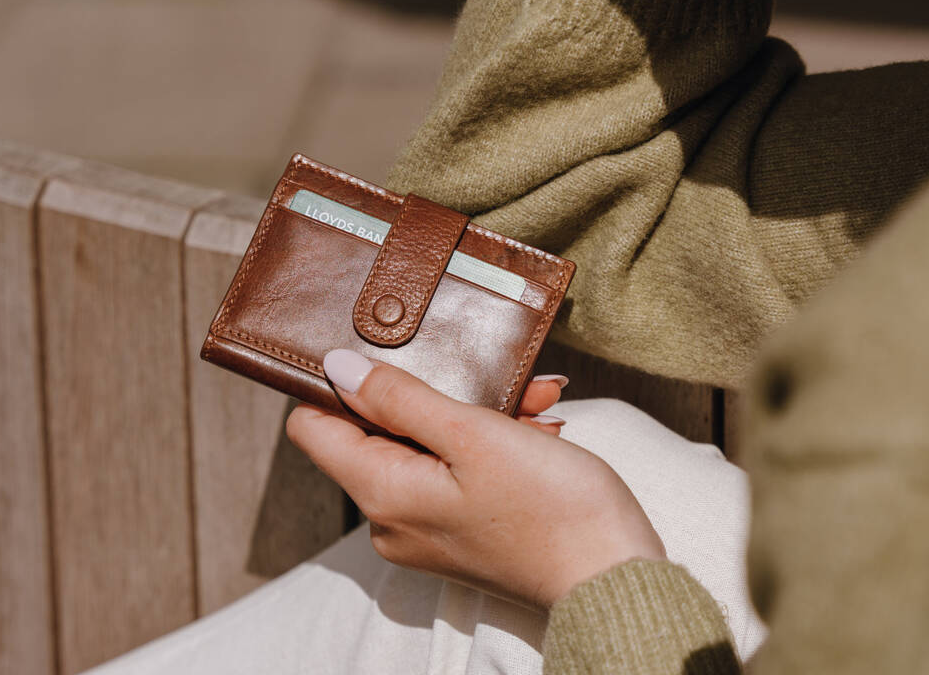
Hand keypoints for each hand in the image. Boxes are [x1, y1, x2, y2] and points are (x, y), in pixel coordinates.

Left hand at [286, 349, 664, 611]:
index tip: (379, 350)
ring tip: (534, 395)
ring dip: (478, 409)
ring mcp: (428, 524)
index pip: (314, 427)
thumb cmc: (550, 507)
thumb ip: (399, 398)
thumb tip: (336, 368)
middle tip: (492, 373)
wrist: (614, 578)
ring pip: (431, 441)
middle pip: (381, 428)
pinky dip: (494, 438)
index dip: (337, 382)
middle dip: (436, 389)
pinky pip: (458, 466)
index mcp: (382, 492)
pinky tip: (540, 420)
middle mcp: (393, 516)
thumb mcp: (471, 434)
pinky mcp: (462, 526)